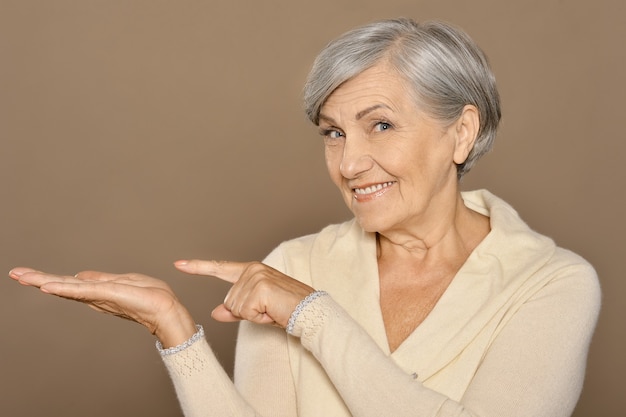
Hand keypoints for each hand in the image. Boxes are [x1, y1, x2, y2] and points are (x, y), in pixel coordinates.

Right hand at [8, 267, 196, 347]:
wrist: (165, 308)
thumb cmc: (150, 296)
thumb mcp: (122, 281)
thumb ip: (99, 280)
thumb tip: (79, 276)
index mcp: (97, 290)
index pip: (68, 283)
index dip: (48, 278)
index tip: (26, 274)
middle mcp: (94, 295)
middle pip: (61, 285)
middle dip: (37, 279)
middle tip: (14, 273)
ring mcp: (98, 296)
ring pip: (66, 287)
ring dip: (43, 281)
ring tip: (22, 277)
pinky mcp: (105, 295)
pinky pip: (81, 291)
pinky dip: (64, 288)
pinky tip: (47, 286)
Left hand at [175, 260, 313, 327]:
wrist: (309, 311)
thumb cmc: (286, 309)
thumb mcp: (257, 309)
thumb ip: (234, 310)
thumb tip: (215, 312)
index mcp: (250, 270)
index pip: (220, 268)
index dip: (198, 267)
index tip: (178, 264)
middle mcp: (252, 269)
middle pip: (229, 301)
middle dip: (247, 312)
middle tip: (268, 309)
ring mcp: (256, 277)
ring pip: (236, 308)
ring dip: (254, 316)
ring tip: (272, 309)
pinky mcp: (260, 288)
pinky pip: (245, 312)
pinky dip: (259, 318)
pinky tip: (272, 311)